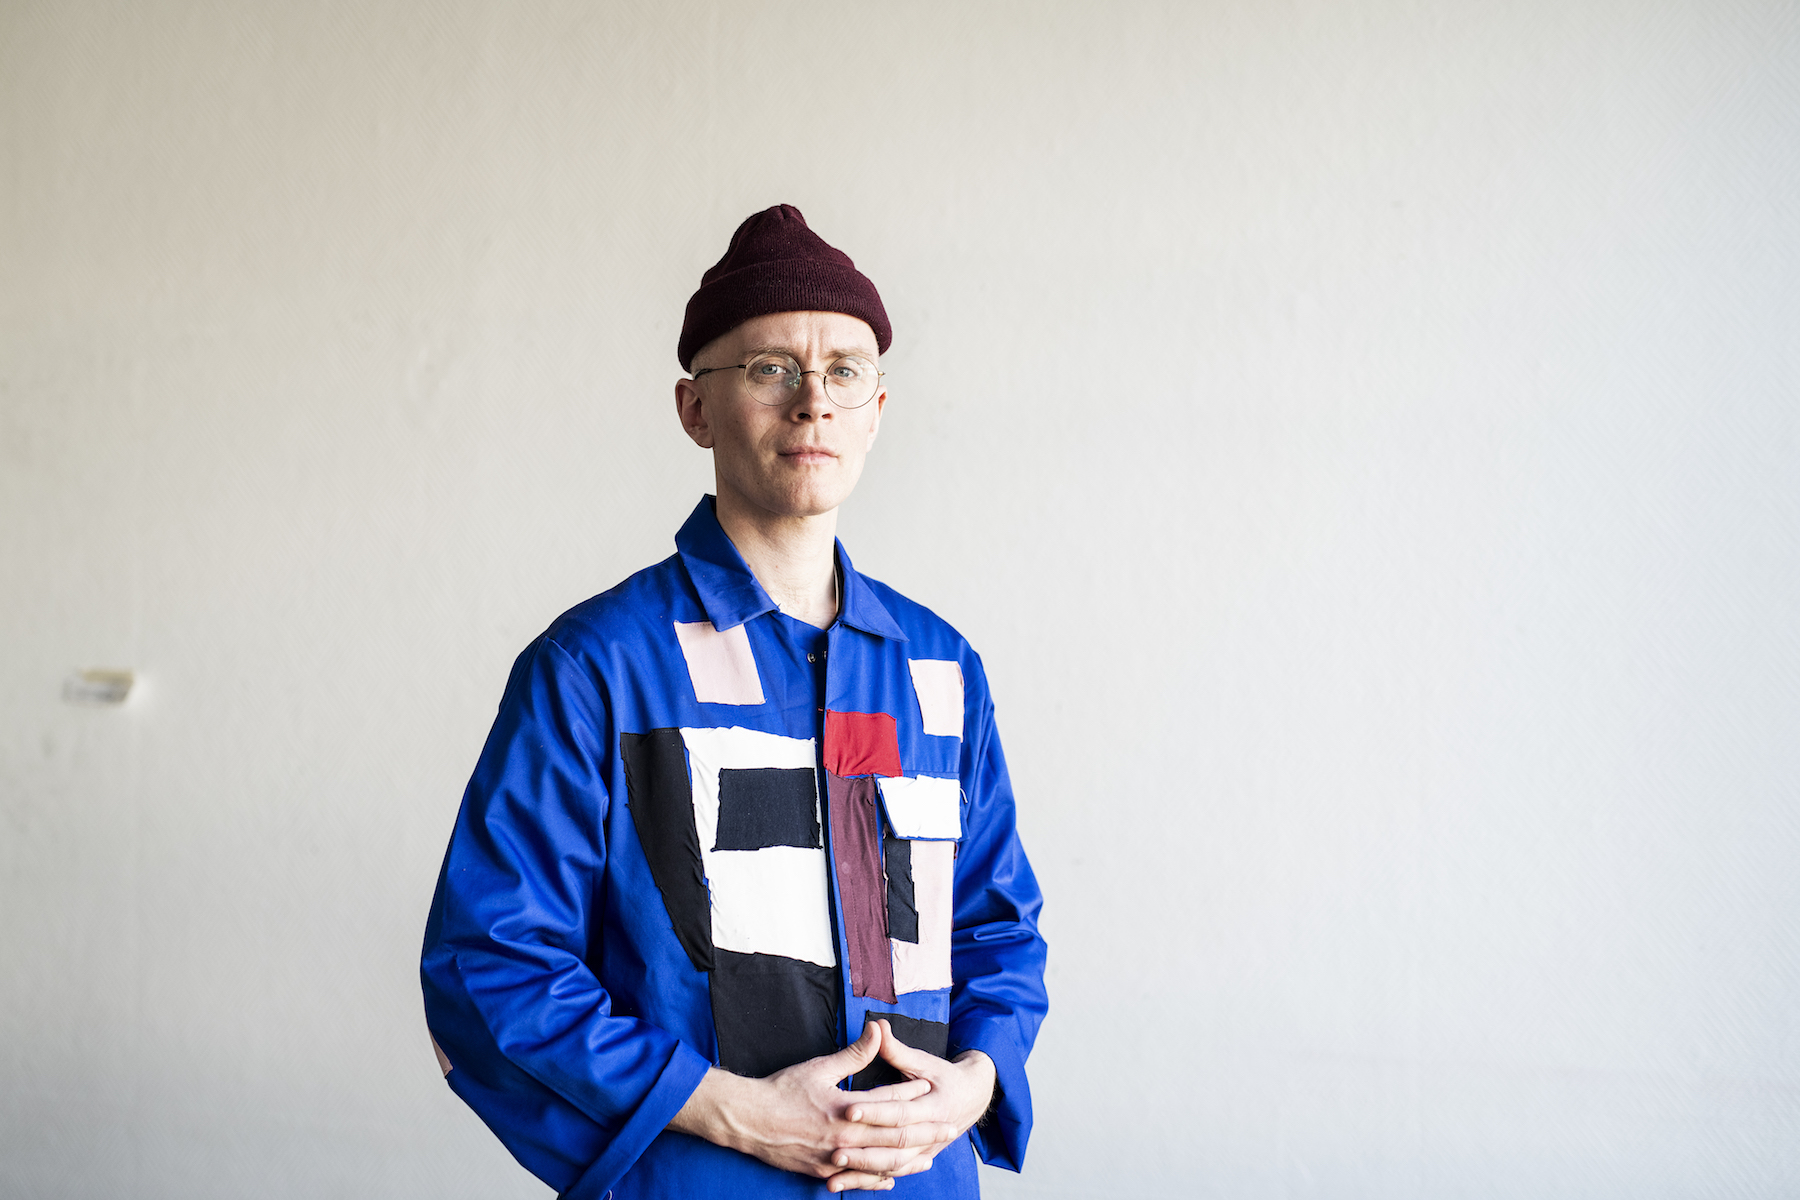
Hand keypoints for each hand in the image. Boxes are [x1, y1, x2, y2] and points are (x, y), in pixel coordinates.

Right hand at [667, 1021, 933, 1190]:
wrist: (748, 1120)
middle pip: (895, 1136)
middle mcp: (846, 1137)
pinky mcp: (823, 1171)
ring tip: (929, 1158)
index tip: (934, 1090)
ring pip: (881, 1163)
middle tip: (950, 1130)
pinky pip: (857, 1177)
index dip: (914, 1095)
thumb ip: (853, 1054)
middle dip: (925, 1133)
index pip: (890, 1101)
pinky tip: (892, 1178)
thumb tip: (877, 1031)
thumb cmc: (781, 1090)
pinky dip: (877, 1179)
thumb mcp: (819, 1067)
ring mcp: (835, 1157)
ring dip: (908, 1160)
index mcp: (847, 1108)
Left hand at [826, 1020, 996, 1187]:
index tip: (847, 1109)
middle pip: (894, 1146)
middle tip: (834, 1150)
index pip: (899, 1111)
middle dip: (863, 1149)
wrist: (972, 1098)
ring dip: (863, 1171)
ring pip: (891, 1166)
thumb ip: (897, 1049)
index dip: (874, 1111)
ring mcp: (924, 1150)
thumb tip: (877, 1026)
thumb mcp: (924, 1061)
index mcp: (934, 1106)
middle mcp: (930, 1133)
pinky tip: (846, 1184)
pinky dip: (869, 1181)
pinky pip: (890, 1174)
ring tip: (834, 1173)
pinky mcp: (915, 1159)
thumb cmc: (945, 1077)